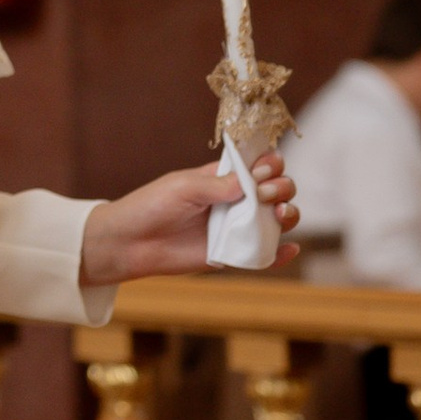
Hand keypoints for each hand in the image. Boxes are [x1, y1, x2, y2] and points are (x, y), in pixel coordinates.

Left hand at [80, 154, 302, 293]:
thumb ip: (218, 185)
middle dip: (283, 187)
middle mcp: (236, 201)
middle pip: (277, 190)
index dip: (270, 164)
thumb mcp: (183, 187)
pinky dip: (282, 254)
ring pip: (277, 220)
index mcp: (224, 177)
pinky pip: (264, 255)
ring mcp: (236, 228)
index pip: (260, 165)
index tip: (263, 169)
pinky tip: (290, 249)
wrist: (130, 241)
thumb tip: (253, 183)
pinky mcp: (233, 255)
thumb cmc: (152, 206)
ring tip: (280, 215)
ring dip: (288, 215)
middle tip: (266, 193)